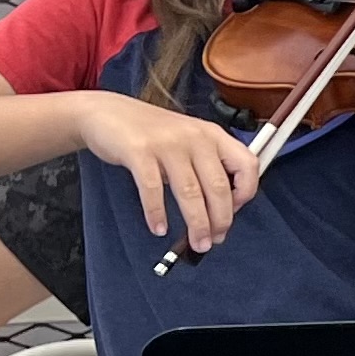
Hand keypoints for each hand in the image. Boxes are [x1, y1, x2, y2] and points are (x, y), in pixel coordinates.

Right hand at [70, 95, 263, 253]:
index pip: (246, 164)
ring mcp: (167, 144)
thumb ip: (206, 164)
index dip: (246, 192)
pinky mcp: (139, 152)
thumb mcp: (188, 139)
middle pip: (218, 186)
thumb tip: (221, 206)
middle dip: (220, 219)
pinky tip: (159, 228)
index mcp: (212, 134)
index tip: (234, 212)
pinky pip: (152, 190)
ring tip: (197, 243)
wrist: (107, 112)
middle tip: (215, 239)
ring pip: (190, 192)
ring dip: (196, 223)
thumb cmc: (150, 131)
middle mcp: (195, 137)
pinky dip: (157, 213)